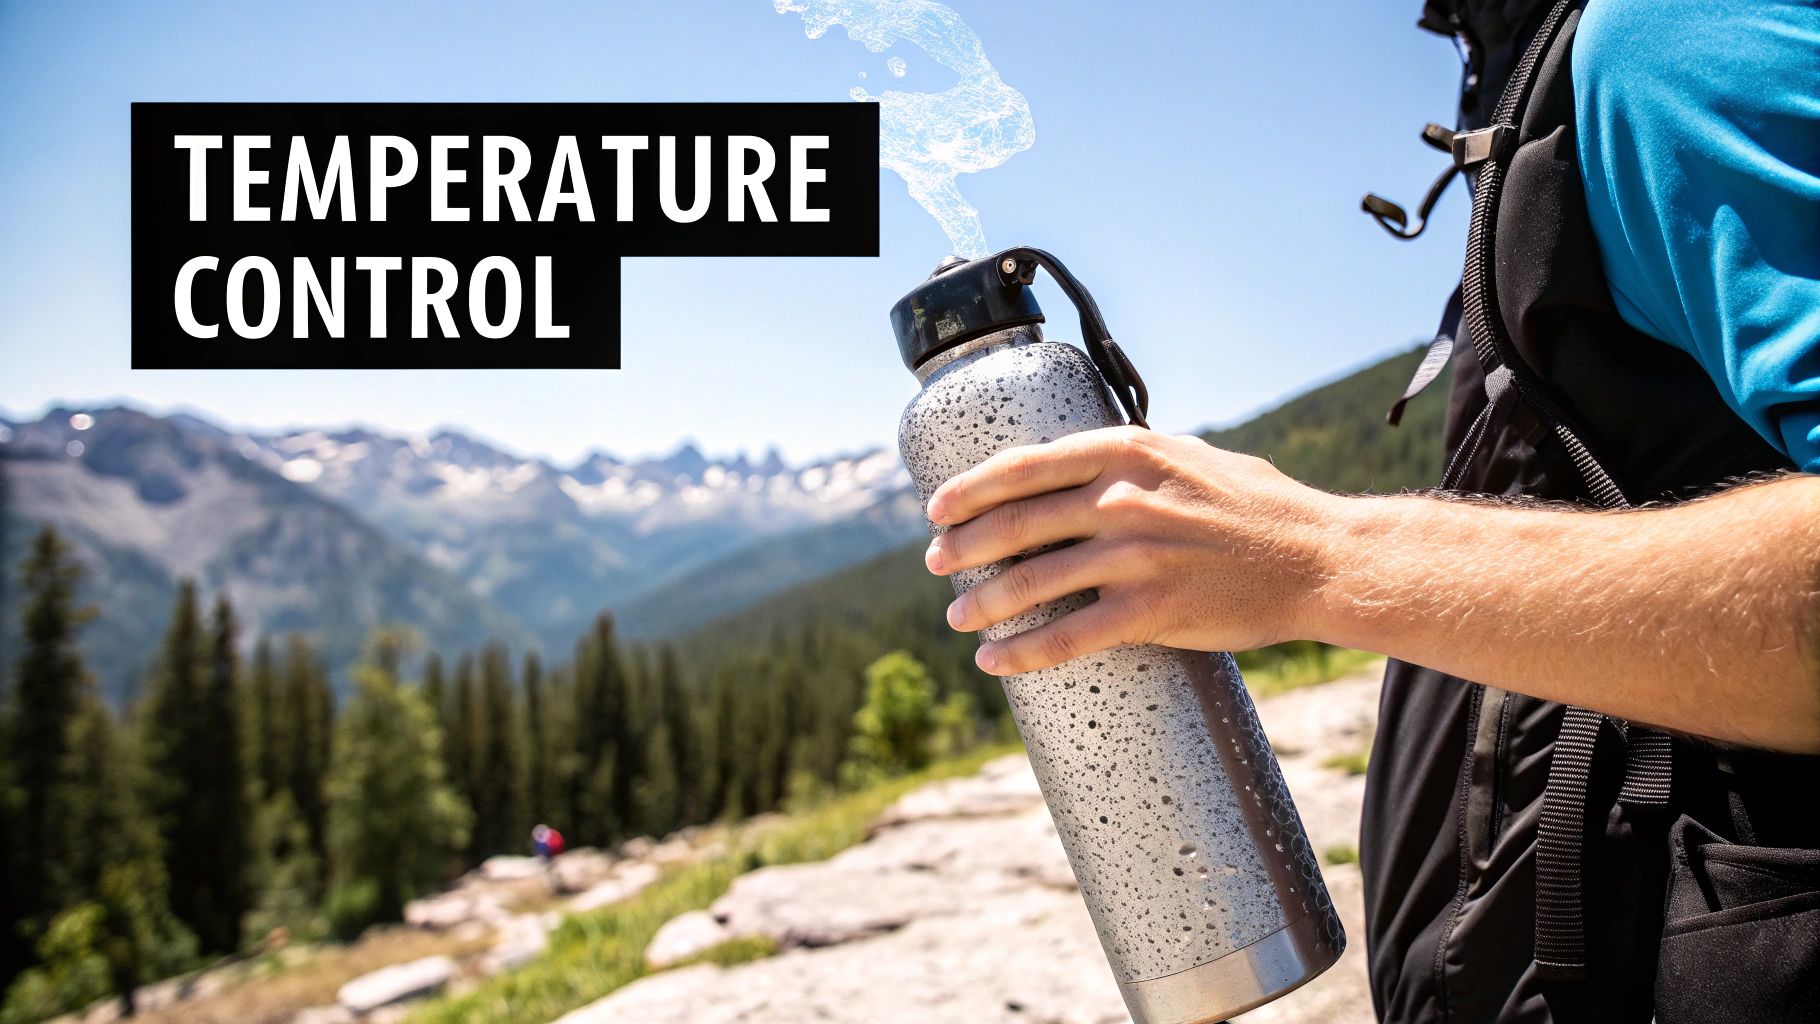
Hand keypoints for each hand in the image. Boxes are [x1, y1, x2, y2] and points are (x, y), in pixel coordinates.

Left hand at [924, 426, 1340, 675]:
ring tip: (958, 617)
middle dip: (963, 548)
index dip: (970, 490)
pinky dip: (1022, 653)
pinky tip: (994, 661)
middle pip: (1016, 524)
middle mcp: (1123, 499)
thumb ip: (1130, 459)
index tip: (937, 510)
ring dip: (983, 603)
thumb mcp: (1188, 455)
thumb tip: (1078, 466)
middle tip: (936, 565)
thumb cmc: (1257, 506)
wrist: (1318, 558)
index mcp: (1126, 452)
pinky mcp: (1153, 611)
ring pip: (1033, 581)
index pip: (1024, 466)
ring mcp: (1136, 556)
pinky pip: (1069, 638)